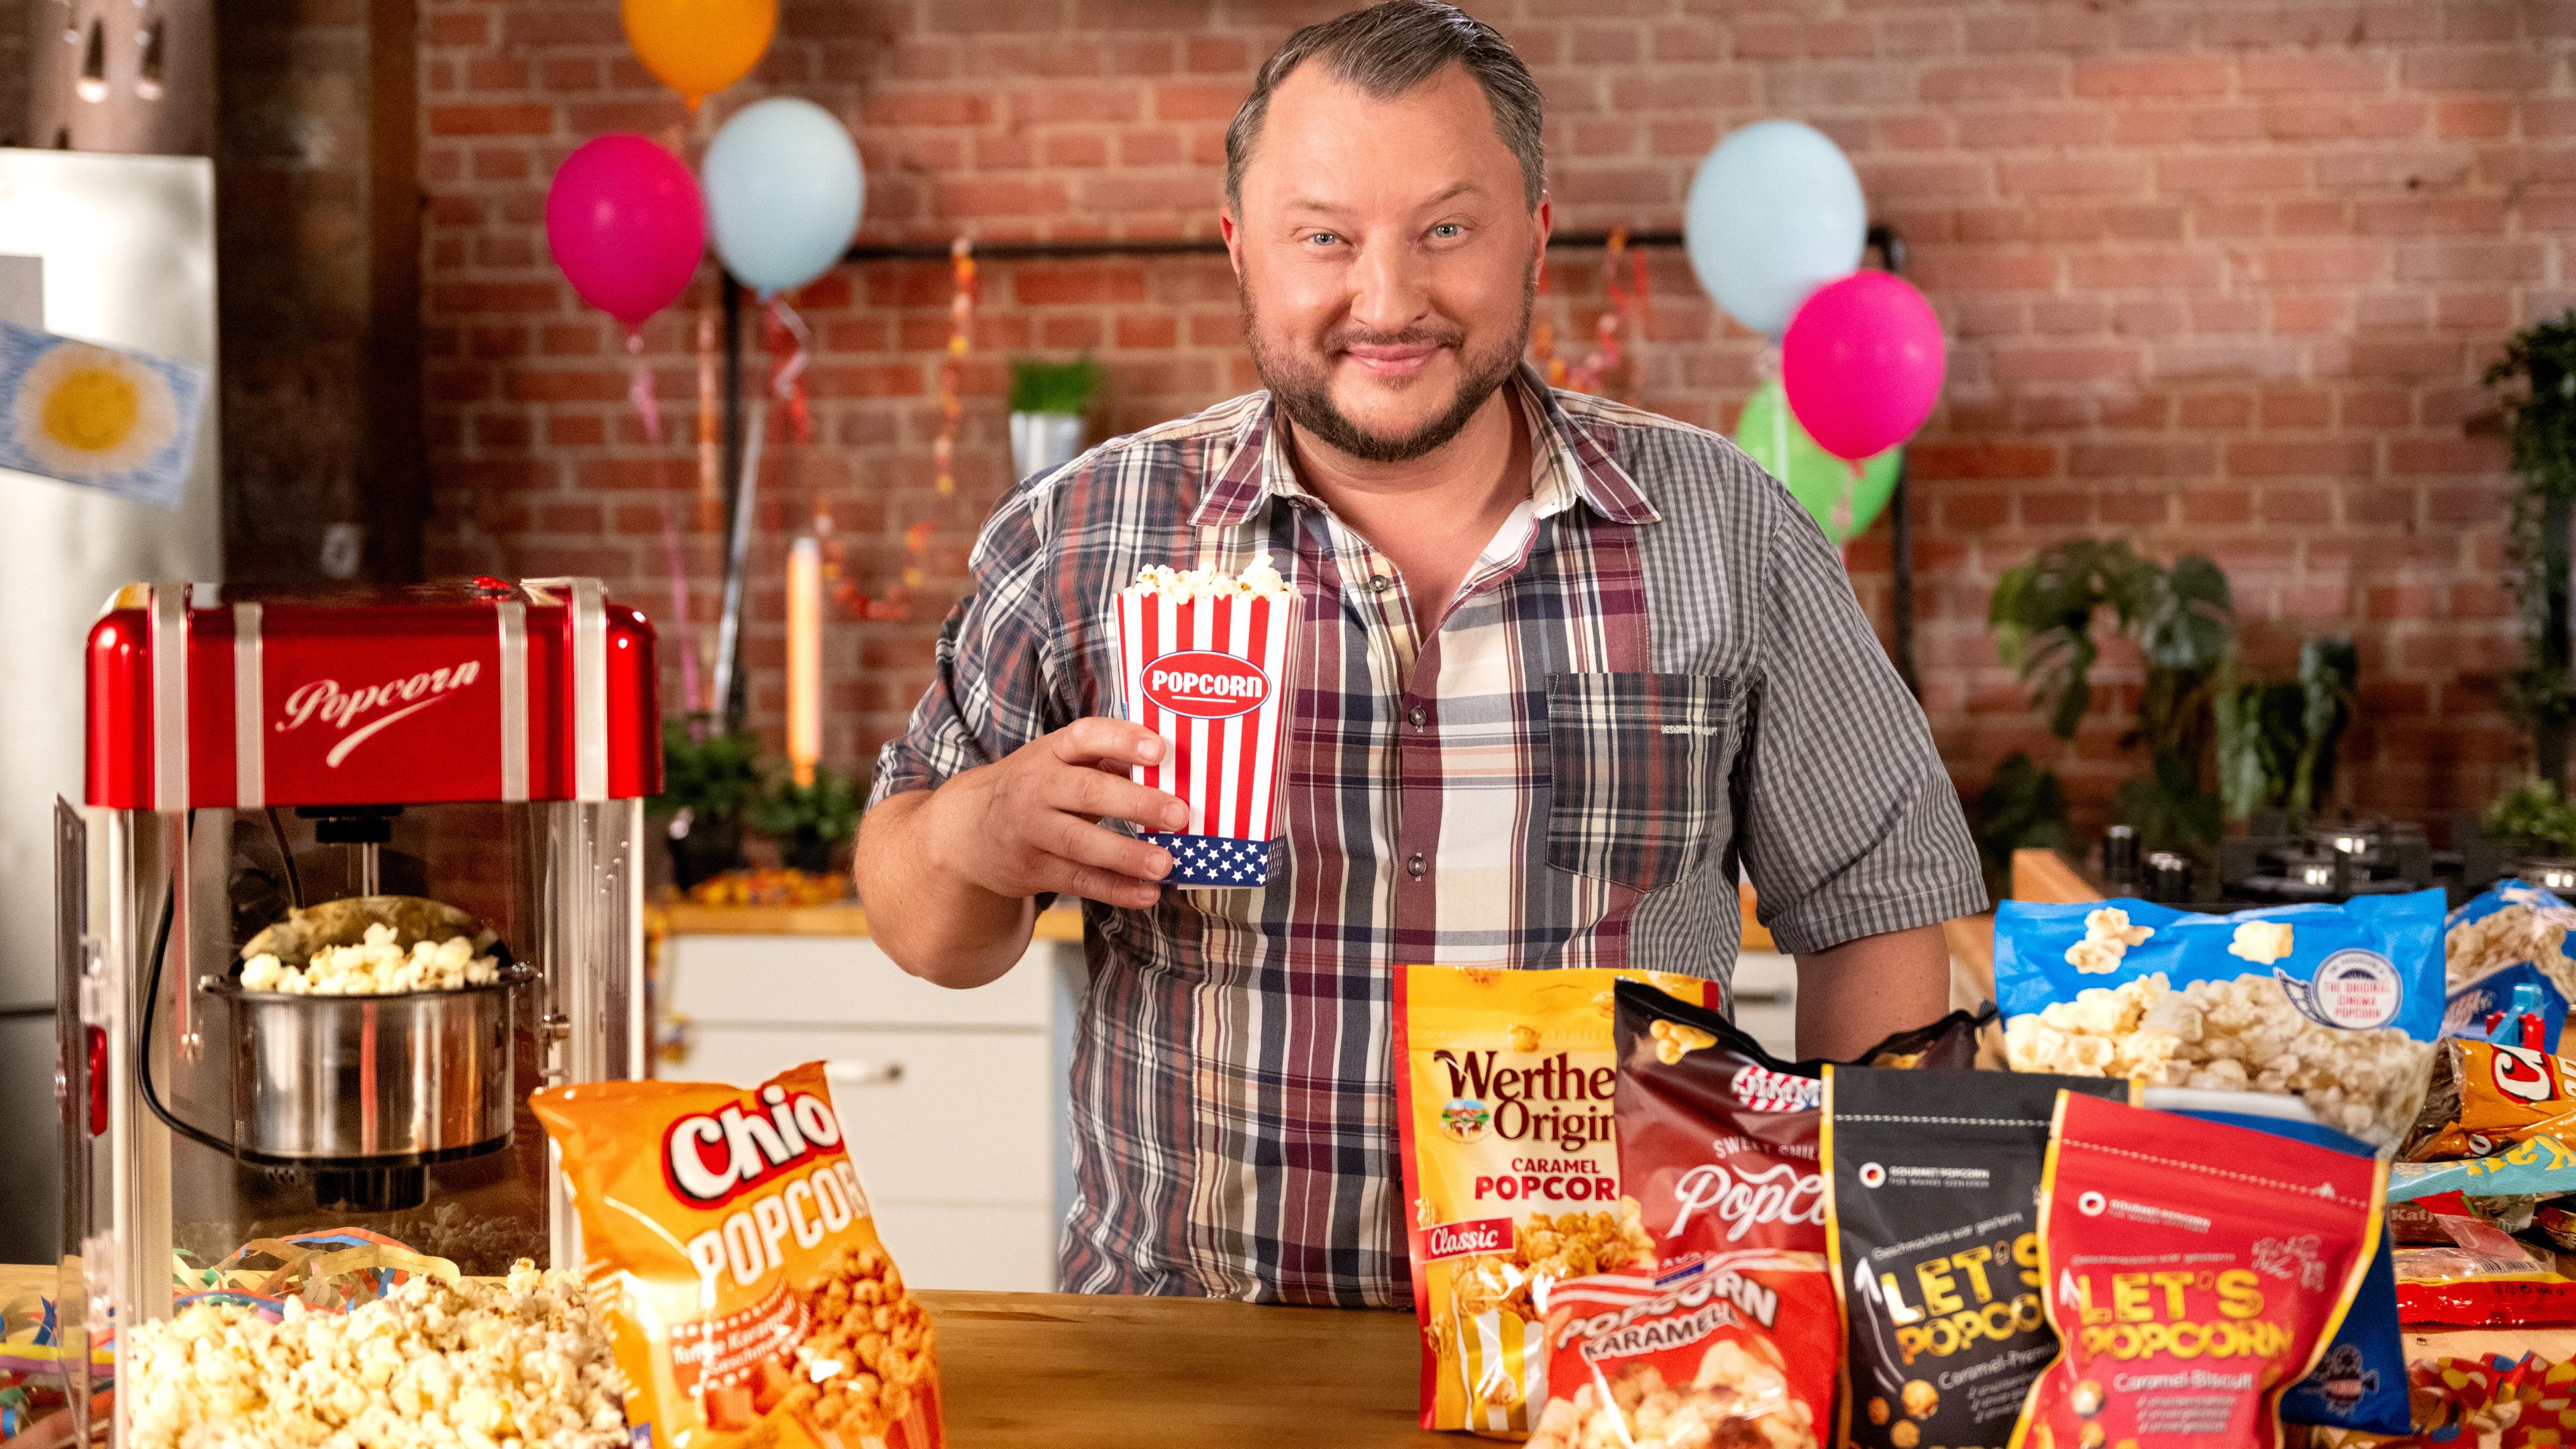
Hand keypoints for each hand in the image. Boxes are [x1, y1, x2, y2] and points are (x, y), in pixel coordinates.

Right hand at [921, 718, 1188, 909]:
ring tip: (1165, 863)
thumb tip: (1172, 770)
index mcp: (1052, 752)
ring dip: (1126, 854)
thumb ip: (1107, 762)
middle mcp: (1038, 788)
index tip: (1158, 749)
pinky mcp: (1033, 868)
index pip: (1086, 737)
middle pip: (1088, 792)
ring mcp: (1032, 830)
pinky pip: (1078, 881)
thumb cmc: (1035, 788)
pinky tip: (1146, 893)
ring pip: (1081, 843)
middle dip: (1136, 803)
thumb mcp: (1058, 763)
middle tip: (1179, 814)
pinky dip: (1114, 889)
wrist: (967, 829)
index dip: (1122, 740)